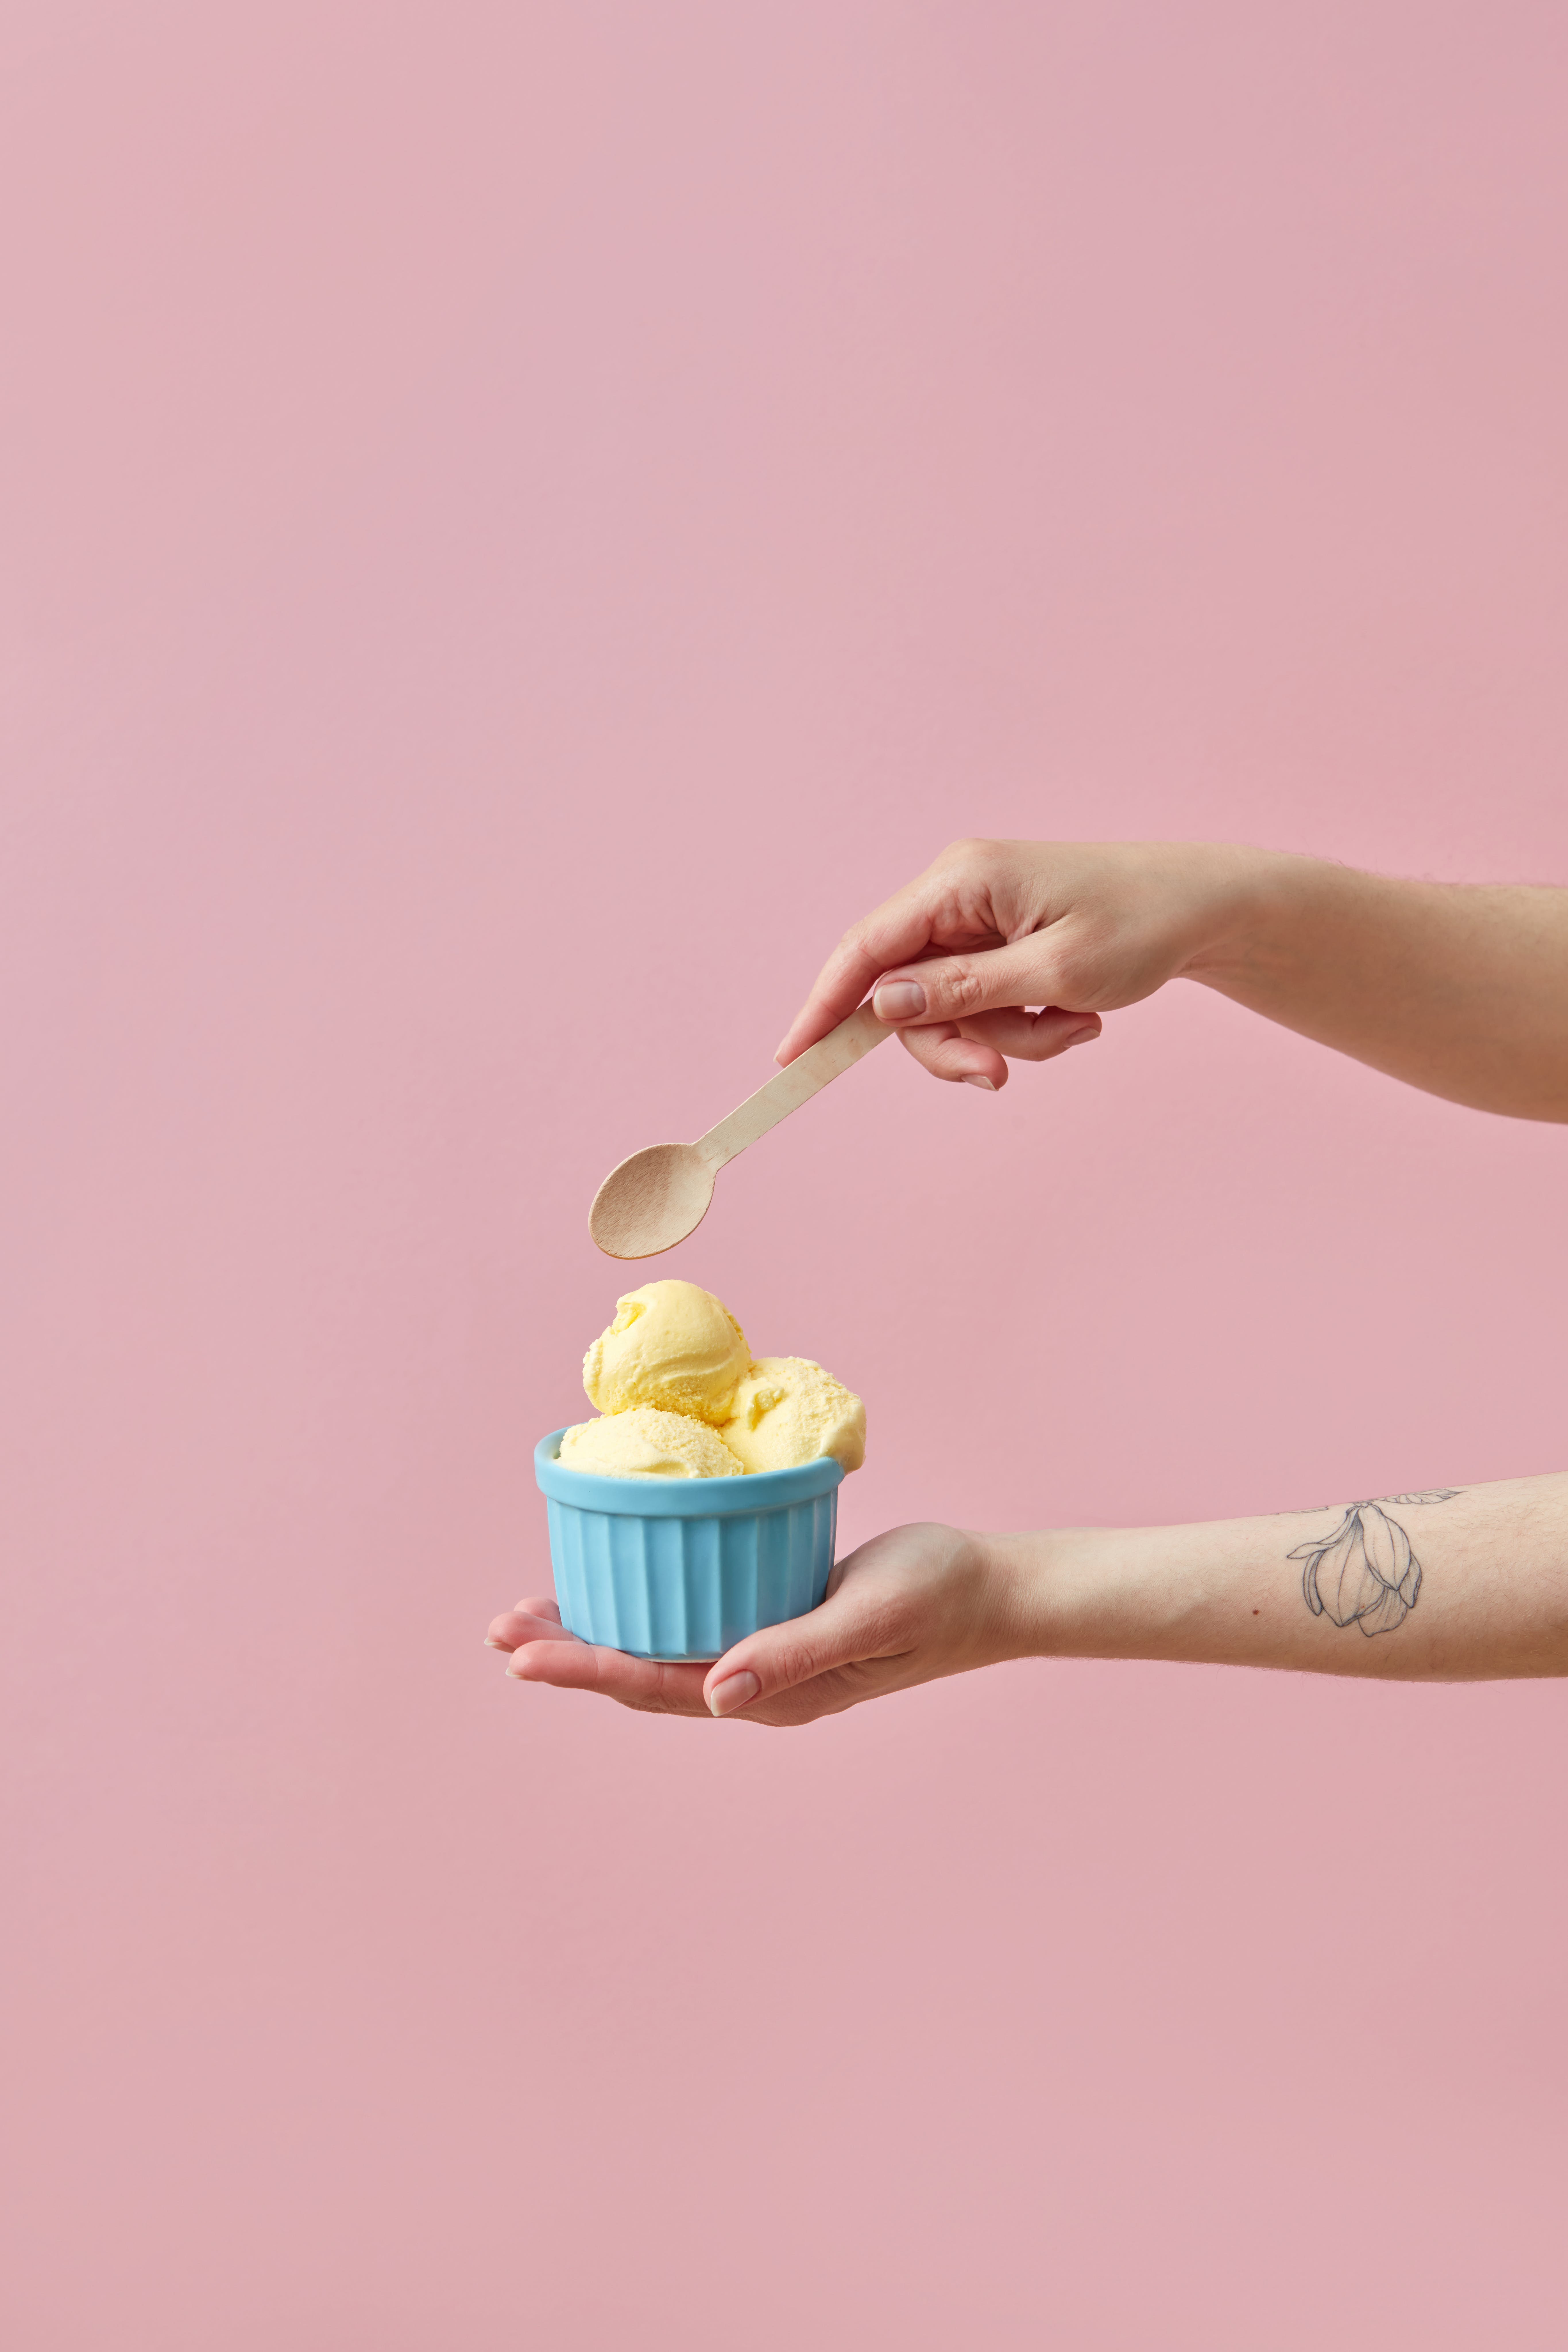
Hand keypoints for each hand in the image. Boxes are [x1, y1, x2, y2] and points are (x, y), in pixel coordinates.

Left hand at [485, 1523, 1034, 1726]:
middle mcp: (759, 1685)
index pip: (657, 1681)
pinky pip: (692, 1627)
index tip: (521, 1651)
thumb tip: (718, 1694)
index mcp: (774, 1691)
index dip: (584, 1665)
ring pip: (660, 1652)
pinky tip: (619, 1590)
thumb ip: (794, 1652)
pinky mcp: (775, 1626)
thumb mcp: (867, 1613)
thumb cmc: (937, 1595)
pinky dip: (644, 1610)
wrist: (992, 1592)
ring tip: (530, 1617)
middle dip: (569, 1654)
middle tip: (499, 1631)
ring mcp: (766, 1659)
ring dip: (595, 1635)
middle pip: (643, 1675)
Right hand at [776, 837, 1256, 1088]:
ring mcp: (979, 919)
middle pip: (907, 994)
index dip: (825, 1005)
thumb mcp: (1053, 970)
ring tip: (1075, 1028)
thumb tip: (882, 1006)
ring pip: (951, 1010)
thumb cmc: (1141, 925)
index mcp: (959, 880)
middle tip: (1002, 1076)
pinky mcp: (1001, 944)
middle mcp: (957, 894)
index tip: (792, 1058)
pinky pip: (985, 1006)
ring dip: (1007, 1037)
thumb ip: (962, 992)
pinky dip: (1027, 1025)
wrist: (1207, 909)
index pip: (866, 948)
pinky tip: (1079, 1013)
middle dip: (955, 1043)